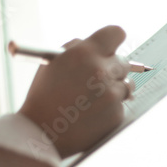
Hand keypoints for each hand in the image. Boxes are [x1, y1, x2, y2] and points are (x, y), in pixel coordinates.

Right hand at [20, 25, 134, 157]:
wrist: (40, 132)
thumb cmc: (43, 96)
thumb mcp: (52, 62)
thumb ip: (77, 48)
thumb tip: (98, 44)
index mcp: (84, 52)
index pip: (115, 33)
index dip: (113, 41)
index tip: (110, 48)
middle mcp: (101, 71)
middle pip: (123, 62)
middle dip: (113, 68)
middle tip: (101, 76)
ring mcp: (111, 94)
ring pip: (126, 85)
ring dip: (114, 89)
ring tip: (92, 99)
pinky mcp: (116, 114)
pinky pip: (120, 106)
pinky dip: (109, 110)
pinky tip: (90, 115)